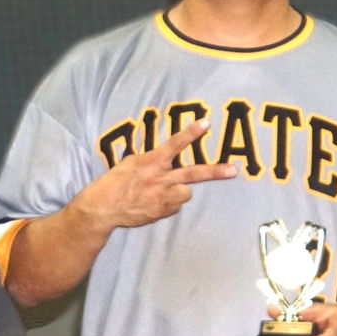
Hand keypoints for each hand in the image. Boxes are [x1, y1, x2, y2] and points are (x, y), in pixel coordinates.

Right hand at [75, 119, 235, 231]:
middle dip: (215, 172)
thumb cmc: (115, 182)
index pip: (174, 143)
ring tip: (163, 192)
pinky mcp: (162, 212)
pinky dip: (168, 205)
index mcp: (152, 162)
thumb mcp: (130, 163)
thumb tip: (160, 158)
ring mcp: (163, 196)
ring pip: (187, 192)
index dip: (191, 132)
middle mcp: (160, 178)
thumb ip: (149, 159)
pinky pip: (175, 206)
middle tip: (233, 171)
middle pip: (194, 173)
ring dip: (180, 192)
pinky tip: (153, 203)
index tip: (206, 123)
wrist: (103, 208)